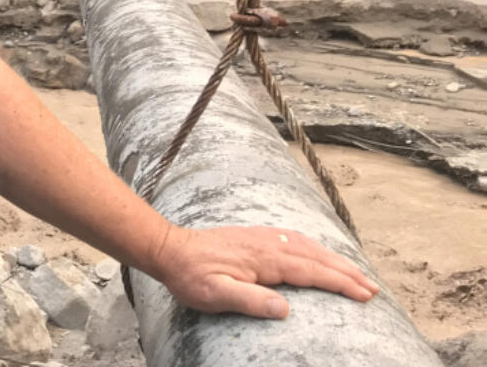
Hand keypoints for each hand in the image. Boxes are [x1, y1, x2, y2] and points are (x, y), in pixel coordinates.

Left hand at [152, 225, 380, 318]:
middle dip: (347, 272)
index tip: (365, 295)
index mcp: (264, 259)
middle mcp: (268, 244)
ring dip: (334, 259)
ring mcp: (262, 237)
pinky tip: (319, 254)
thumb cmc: (191, 276)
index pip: (311, 271)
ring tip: (357, 274)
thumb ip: (249, 301)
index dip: (340, 283)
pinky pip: (294, 240)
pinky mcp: (255, 236)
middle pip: (316, 257)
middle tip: (374, 288)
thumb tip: (285, 309)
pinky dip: (315, 248)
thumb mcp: (215, 295)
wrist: (171, 249)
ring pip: (307, 246)